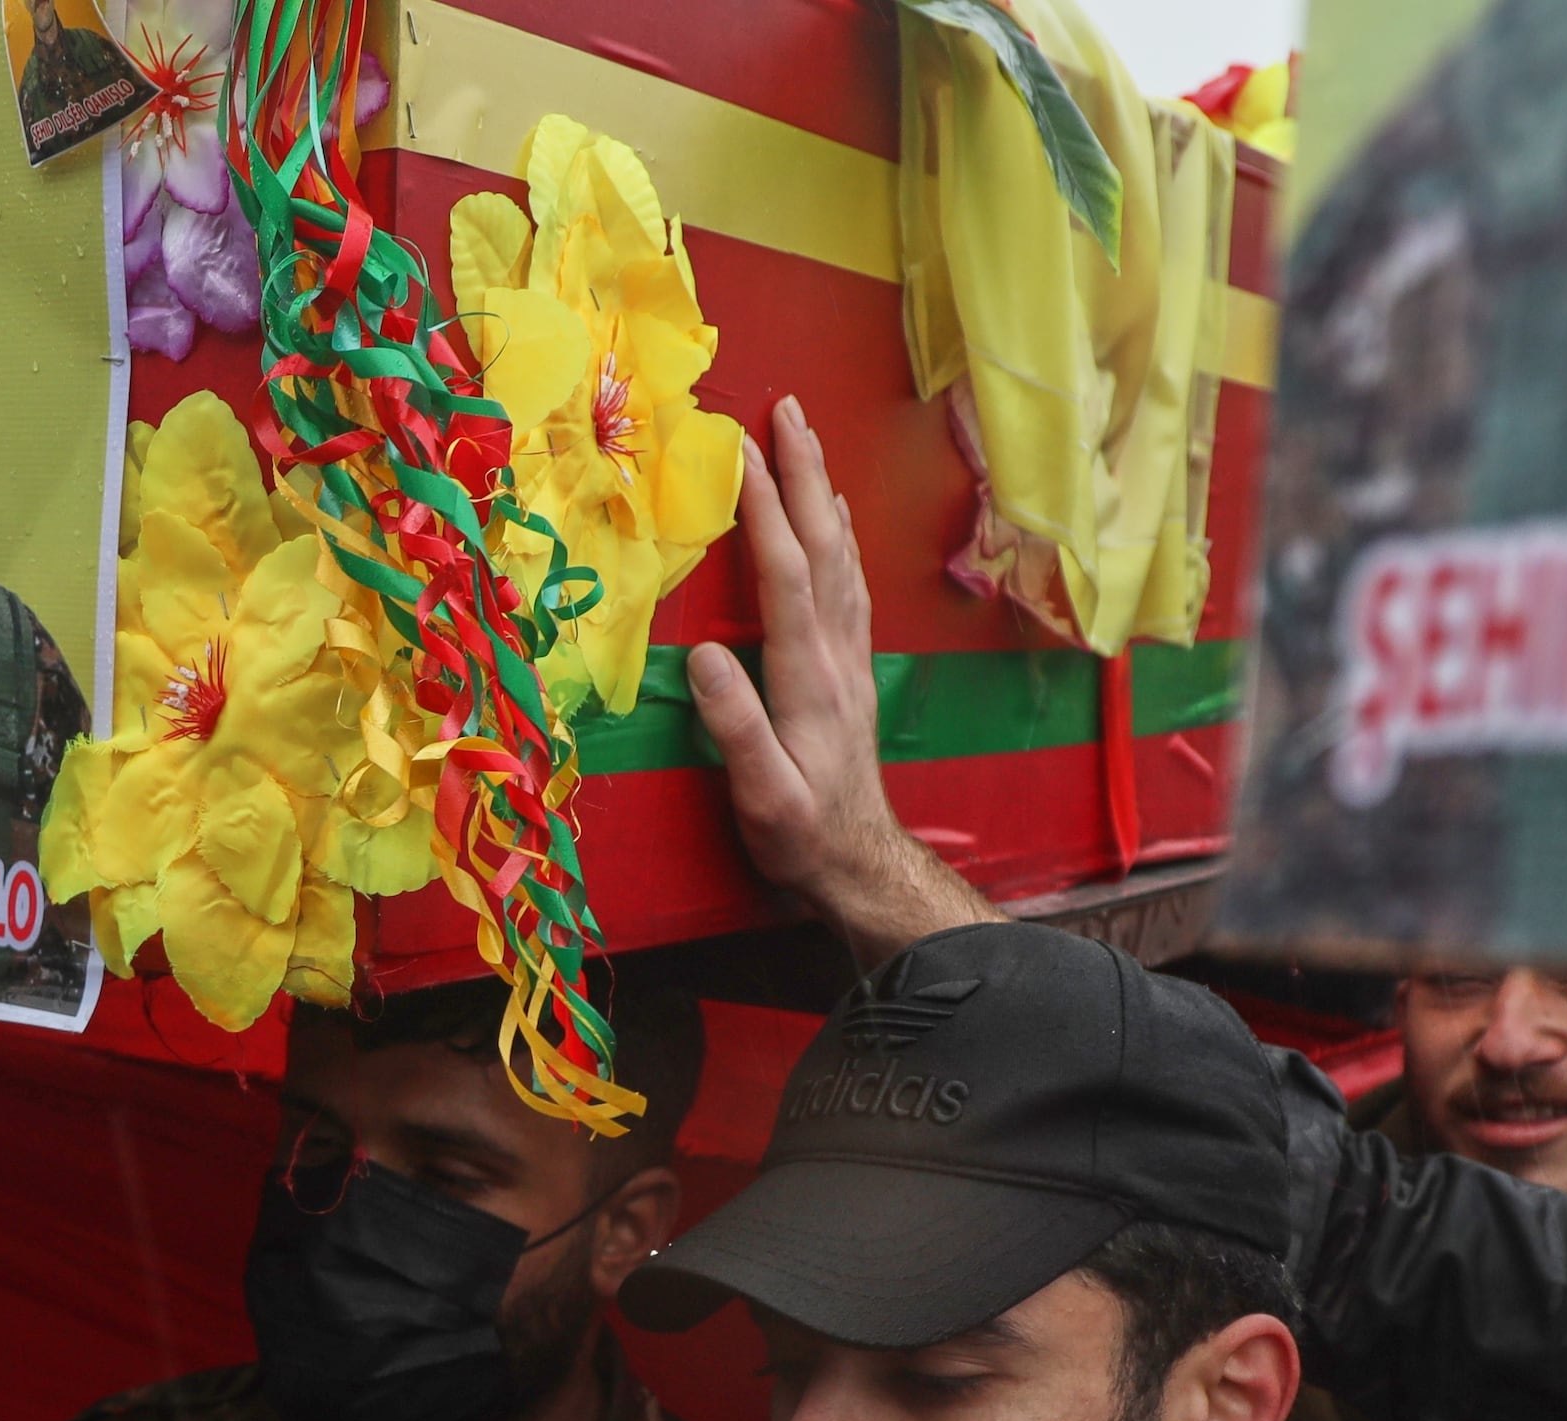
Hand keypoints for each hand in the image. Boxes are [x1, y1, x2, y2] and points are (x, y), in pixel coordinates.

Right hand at [691, 396, 995, 966]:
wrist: (860, 864)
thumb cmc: (802, 836)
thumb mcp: (763, 798)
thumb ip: (736, 728)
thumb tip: (706, 658)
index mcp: (810, 679)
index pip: (787, 576)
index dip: (764, 511)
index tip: (742, 452)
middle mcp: (838, 655)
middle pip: (824, 547)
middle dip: (804, 474)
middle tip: (787, 410)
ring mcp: (851, 660)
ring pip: (841, 557)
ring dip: (822, 493)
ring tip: (808, 440)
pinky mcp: (852, 670)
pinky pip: (849, 583)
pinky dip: (838, 537)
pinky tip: (833, 518)